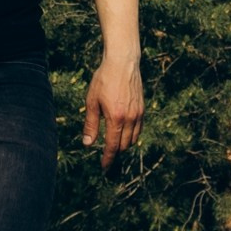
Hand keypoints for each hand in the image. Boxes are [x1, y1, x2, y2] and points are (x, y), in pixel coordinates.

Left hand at [82, 53, 144, 168]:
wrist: (123, 63)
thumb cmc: (104, 80)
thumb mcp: (92, 101)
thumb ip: (90, 124)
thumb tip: (88, 144)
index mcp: (115, 118)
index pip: (112, 146)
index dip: (108, 158)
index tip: (104, 167)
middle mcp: (130, 119)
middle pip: (124, 145)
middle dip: (115, 152)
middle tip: (106, 156)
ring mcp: (138, 114)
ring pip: (133, 139)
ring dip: (123, 145)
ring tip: (114, 145)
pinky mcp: (142, 109)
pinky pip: (138, 129)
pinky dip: (131, 135)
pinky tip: (123, 133)